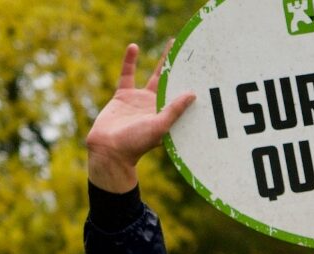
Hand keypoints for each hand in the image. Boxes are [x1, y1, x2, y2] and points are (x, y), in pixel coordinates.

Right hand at [84, 44, 196, 192]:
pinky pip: (128, 74)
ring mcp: (140, 100)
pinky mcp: (123, 95)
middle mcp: (157, 106)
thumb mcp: (159, 126)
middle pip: (174, 83)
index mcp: (169, 115)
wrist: (108, 149)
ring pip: (154, 75)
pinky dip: (130, 61)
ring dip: (162, 60)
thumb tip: (193, 94)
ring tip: (171, 43)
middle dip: (184, 69)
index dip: (193, 83)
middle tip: (194, 52)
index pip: (185, 95)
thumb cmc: (136, 143)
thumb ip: (174, 110)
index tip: (205, 70)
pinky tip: (134, 46)